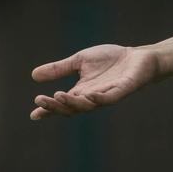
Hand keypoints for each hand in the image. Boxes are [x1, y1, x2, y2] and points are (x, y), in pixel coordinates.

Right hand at [30, 44, 156, 119]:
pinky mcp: (122, 90)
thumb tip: (33, 75)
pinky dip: (99, 98)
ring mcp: (107, 95)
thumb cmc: (110, 60)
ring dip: (72, 102)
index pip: (62, 104)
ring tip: (58, 95)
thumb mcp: (79, 61)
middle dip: (55, 106)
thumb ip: (59, 69)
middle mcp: (92, 97)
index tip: (34, 115)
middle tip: (40, 100)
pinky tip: (89, 95)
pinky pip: (109, 98)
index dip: (48, 110)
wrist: (138, 57)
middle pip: (71, 108)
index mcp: (81, 91)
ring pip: (88, 105)